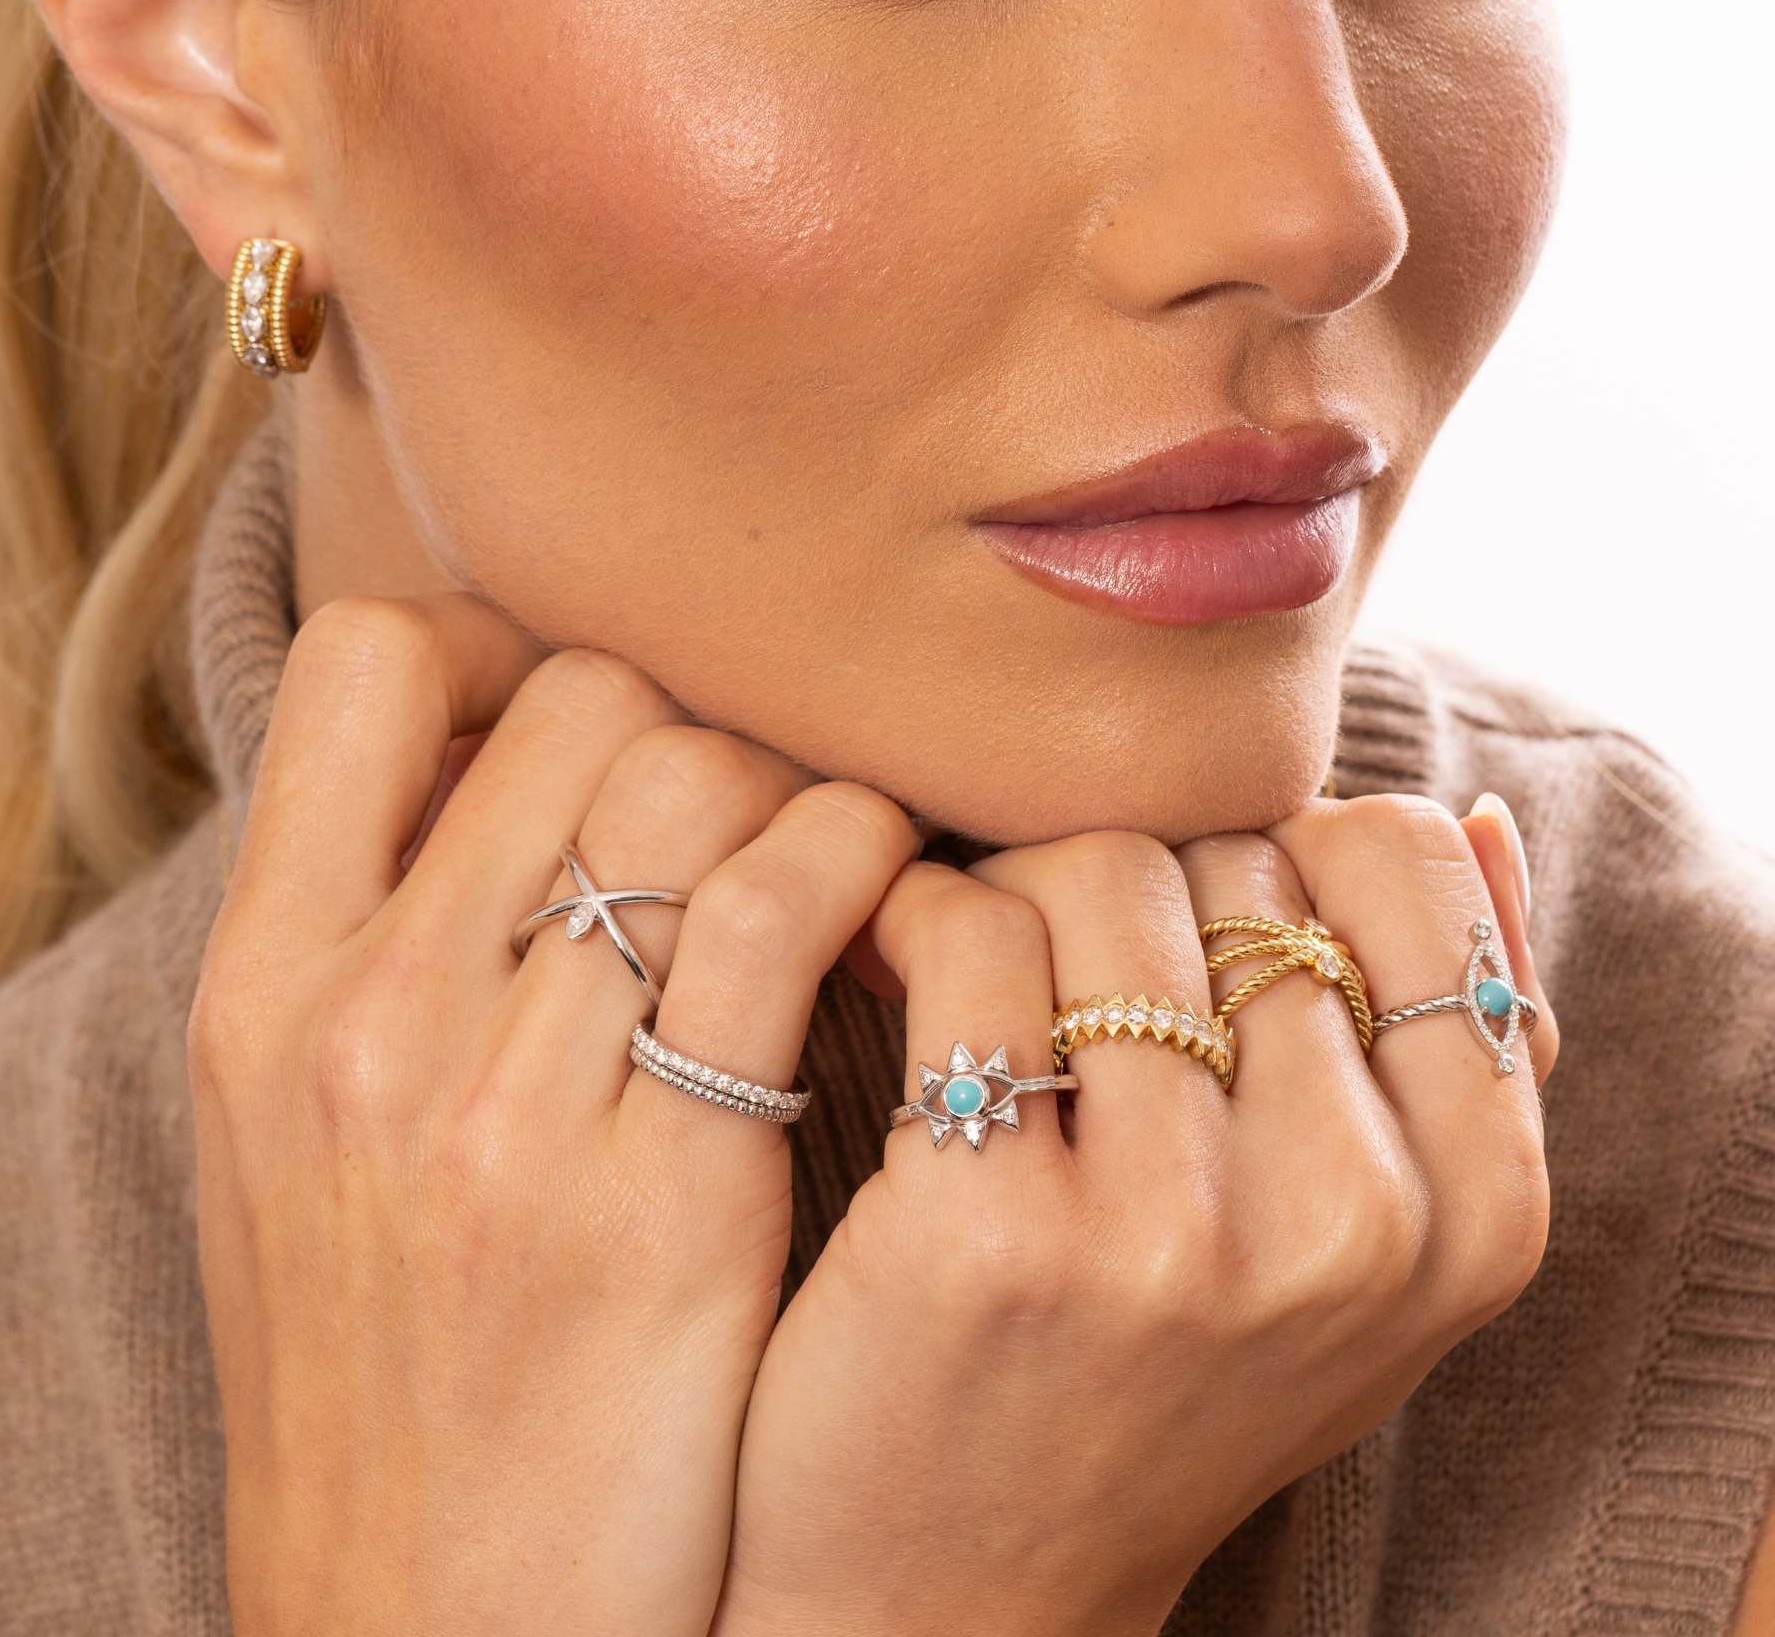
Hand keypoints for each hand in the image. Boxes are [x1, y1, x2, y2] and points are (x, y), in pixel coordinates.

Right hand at [187, 596, 920, 1634]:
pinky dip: (860, 857)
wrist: (422, 1635)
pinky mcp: (665, 1200)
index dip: (492, 647)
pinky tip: (883, 903)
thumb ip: (370, 947)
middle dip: (677, 716)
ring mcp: (509, 1108)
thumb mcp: (291, 1145)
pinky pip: (787, 909)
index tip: (566, 721)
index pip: (368, 664)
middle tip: (729, 803)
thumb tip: (498, 771)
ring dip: (788, 781)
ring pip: (693, 776)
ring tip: (820, 851)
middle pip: (576, 695)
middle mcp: (368, 1019)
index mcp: (256, 989)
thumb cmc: (378, 1372)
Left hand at [712, 792, 1556, 1635]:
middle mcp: (1348, 1224)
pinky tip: (899, 976)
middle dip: (1139, 884)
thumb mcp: (1368, 1250)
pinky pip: (966, 936)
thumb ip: (1450, 1047)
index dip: (1282, 852)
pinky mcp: (993, 1230)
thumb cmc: (1169, 1377)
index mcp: (1472, 1212)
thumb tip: (1478, 818)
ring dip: (1016, 890)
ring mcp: (1173, 1235)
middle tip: (1072, 964)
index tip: (1200, 924)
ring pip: (1096, 873)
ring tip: (985, 969)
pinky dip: (916, 919)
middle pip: (1232, 858)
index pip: (1399, 863)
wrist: (962, 1586)